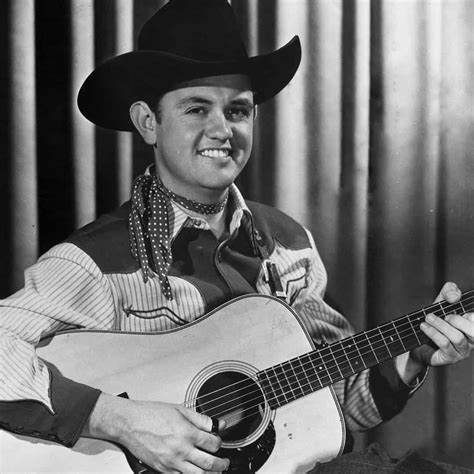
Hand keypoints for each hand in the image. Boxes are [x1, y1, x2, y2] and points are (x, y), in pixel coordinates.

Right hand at [85, 394, 228, 472]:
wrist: (129, 423)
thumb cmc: (151, 414)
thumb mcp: (180, 409)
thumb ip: (201, 419)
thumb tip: (218, 423)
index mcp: (187, 432)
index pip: (213, 443)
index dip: (220, 443)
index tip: (219, 441)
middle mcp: (180, 449)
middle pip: (209, 463)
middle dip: (221, 464)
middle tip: (225, 463)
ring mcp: (171, 462)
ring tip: (215, 471)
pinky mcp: (162, 469)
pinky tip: (195, 472)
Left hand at [412, 282, 473, 366]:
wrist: (418, 342)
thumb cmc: (434, 322)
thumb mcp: (441, 304)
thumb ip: (449, 293)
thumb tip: (454, 294)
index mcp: (471, 326)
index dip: (469, 313)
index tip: (454, 302)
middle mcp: (471, 339)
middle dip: (459, 320)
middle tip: (445, 315)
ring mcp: (462, 350)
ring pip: (457, 338)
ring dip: (441, 325)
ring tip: (428, 318)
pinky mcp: (450, 357)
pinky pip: (445, 344)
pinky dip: (433, 333)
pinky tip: (424, 326)